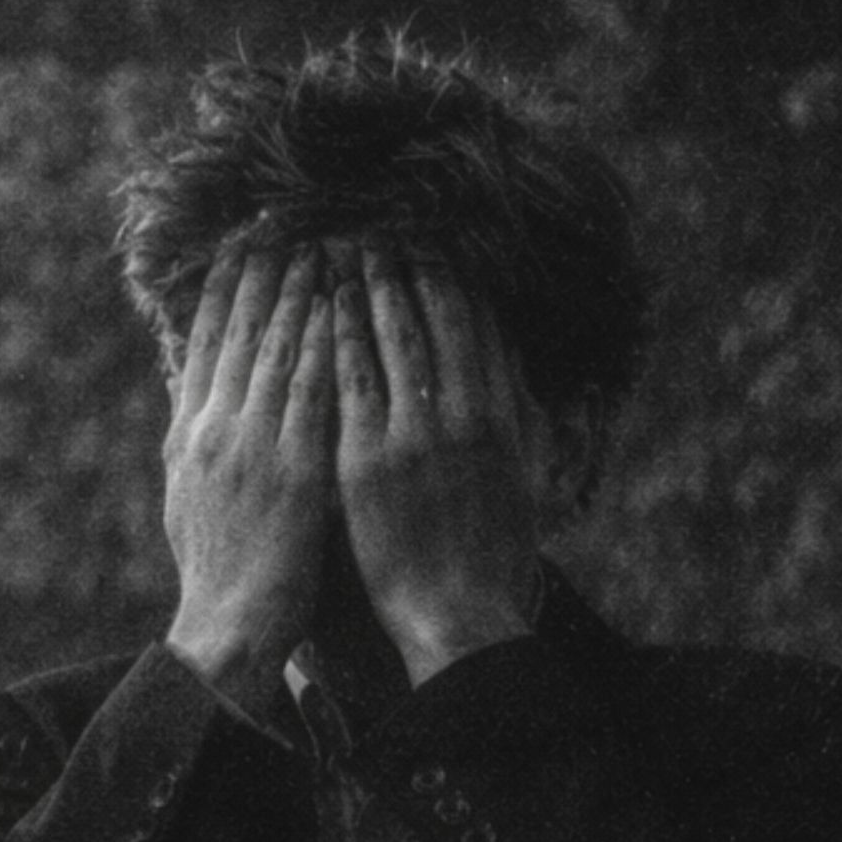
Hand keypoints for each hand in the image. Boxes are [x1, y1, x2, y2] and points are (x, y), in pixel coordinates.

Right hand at [161, 245, 341, 718]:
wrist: (225, 630)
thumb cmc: (217, 575)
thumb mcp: (190, 500)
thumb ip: (198, 445)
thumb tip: (197, 405)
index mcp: (188, 436)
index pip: (205, 344)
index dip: (222, 289)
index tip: (240, 243)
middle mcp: (213, 430)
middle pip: (239, 331)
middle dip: (261, 271)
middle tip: (282, 217)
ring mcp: (252, 447)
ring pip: (278, 349)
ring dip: (301, 291)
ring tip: (322, 242)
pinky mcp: (294, 468)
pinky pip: (315, 389)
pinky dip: (328, 341)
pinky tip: (345, 306)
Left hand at [334, 241, 546, 686]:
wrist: (461, 617)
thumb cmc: (491, 558)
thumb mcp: (521, 478)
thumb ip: (517, 419)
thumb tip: (512, 369)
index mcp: (503, 416)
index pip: (481, 326)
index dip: (457, 279)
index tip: (438, 242)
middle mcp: (466, 415)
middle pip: (439, 318)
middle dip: (412, 267)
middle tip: (384, 225)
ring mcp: (416, 435)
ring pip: (394, 338)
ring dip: (371, 286)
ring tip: (347, 246)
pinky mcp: (369, 461)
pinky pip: (349, 382)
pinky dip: (337, 337)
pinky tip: (319, 305)